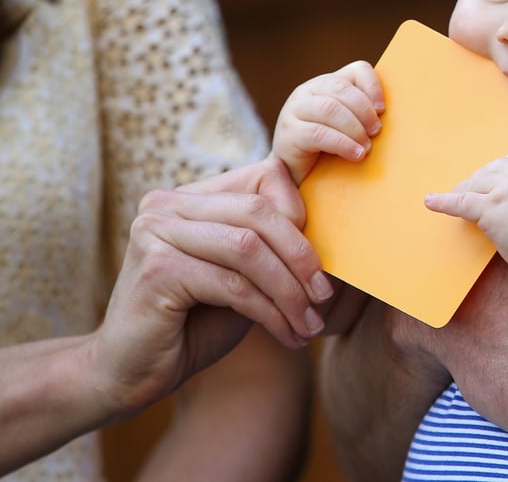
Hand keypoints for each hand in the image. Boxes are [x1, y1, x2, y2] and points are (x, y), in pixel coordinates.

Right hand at [90, 156, 332, 419]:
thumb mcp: (243, 275)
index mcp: (191, 196)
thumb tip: (335, 229)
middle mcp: (168, 204)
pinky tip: (288, 335)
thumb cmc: (195, 322)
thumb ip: (272, 247)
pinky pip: (233, 285)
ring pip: (249, 249)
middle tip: (325, 295)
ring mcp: (156, 232)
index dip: (301, 214)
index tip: (321, 263)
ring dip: (289, 290)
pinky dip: (269, 312)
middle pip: (259, 211)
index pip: (265, 176)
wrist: (131, 373)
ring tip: (310, 323)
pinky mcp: (156, 269)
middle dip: (302, 255)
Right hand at [272, 60, 384, 183]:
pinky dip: (342, 144)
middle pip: (342, 89)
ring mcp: (295, 109)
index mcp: (327, 83)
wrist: (293, 172)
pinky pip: (319, 134)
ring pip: (330, 109)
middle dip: (364, 111)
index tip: (383, 110)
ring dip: (354, 129)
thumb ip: (362, 114)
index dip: (374, 86)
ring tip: (366, 147)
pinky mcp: (289, 132)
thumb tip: (387, 115)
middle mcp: (308, 90)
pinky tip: (355, 155)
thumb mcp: (347, 125)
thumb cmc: (327, 147)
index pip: (357, 70)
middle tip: (376, 132)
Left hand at [425, 153, 507, 272]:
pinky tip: (430, 202)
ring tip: (453, 201)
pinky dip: (443, 202)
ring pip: (474, 185)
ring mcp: (503, 189)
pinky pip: (460, 202)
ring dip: (464, 193)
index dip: (495, 174)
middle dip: (476, 183)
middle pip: (487, 171)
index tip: (489, 182)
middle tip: (467, 194)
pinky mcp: (490, 208)